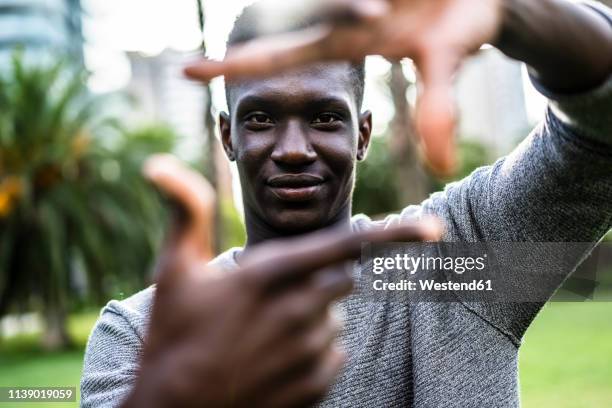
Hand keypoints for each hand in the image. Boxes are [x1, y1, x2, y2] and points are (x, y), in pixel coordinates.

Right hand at [124, 154, 441, 407]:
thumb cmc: (172, 336)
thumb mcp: (172, 271)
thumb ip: (183, 213)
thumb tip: (157, 164)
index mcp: (269, 276)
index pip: (343, 245)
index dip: (394, 233)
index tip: (434, 227)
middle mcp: (297, 312)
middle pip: (342, 279)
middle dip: (320, 278)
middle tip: (274, 295)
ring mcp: (308, 352)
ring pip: (335, 318)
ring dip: (311, 316)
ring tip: (264, 332)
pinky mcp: (314, 385)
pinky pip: (334, 353)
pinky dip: (313, 349)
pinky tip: (274, 358)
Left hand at [185, 0, 501, 174]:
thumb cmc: (462, 26)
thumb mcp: (445, 64)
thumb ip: (439, 109)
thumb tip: (440, 168)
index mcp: (344, 41)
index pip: (279, 56)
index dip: (235, 66)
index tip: (185, 71)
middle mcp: (340, 15)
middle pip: (289, 14)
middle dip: (283, 27)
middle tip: (257, 43)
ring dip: (356, 3)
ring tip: (382, 13)